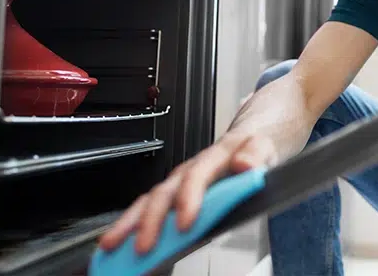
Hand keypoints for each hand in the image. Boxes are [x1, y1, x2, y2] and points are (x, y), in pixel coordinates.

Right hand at [99, 132, 277, 253]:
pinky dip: (133, 224)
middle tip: (143, 247)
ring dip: (130, 223)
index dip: (189, 199)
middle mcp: (193, 169)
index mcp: (216, 156)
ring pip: (150, 200)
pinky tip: (120, 243)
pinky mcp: (175, 192)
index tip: (184, 224)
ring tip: (112, 246)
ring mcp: (181, 181)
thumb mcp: (266, 143)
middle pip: (164, 192)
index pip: (198, 176)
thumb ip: (256, 154)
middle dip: (150, 221)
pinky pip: (150, 208)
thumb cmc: (259, 142)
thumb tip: (246, 164)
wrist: (256, 130)